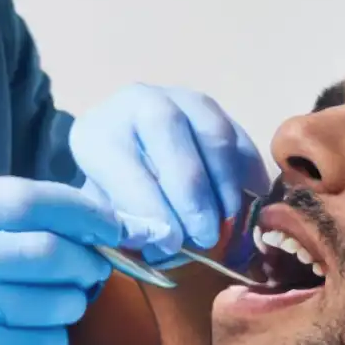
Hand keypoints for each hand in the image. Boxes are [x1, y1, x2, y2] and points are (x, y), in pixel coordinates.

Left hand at [70, 85, 268, 265]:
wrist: (130, 158)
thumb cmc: (115, 196)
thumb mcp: (107, 212)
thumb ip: (127, 225)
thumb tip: (160, 242)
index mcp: (97, 132)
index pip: (123, 163)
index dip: (149, 208)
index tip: (167, 244)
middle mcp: (138, 103)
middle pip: (168, 131)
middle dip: (191, 193)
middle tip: (204, 236)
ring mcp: (182, 100)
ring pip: (212, 133)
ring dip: (224, 184)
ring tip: (226, 223)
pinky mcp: (216, 112)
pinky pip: (239, 139)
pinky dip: (247, 174)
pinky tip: (247, 205)